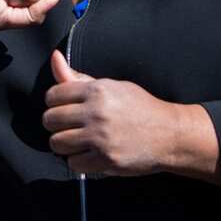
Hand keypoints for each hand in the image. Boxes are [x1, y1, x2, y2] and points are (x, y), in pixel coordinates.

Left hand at [42, 51, 188, 176]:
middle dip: (56, 124)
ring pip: (57, 143)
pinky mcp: (106, 159)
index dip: (54, 103)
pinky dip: (78, 161)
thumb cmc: (139, 108)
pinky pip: (73, 163)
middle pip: (50, 120)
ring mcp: (101, 137)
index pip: (53, 95)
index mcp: (98, 91)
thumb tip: (55, 57)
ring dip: (64, 144)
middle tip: (69, 126)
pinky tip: (90, 154)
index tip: (63, 108)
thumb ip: (78, 78)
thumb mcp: (112, 87)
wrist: (170, 134)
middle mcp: (97, 113)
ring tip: (78, 141)